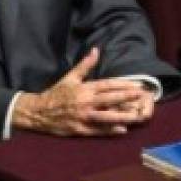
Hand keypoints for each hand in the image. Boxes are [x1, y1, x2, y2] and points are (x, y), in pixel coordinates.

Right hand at [13, 47, 154, 136]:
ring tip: (137, 116)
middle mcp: (85, 102)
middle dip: (127, 97)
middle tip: (142, 96)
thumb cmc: (56, 93)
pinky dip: (109, 130)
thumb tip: (96, 50)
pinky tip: (122, 130)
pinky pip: (97, 130)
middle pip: (110, 99)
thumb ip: (85, 65)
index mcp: (85, 88)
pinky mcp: (79, 129)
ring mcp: (82, 116)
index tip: (137, 85)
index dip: (124, 85)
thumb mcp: (70, 77)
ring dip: (122, 116)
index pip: (108, 85)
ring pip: (106, 116)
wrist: (38, 112)